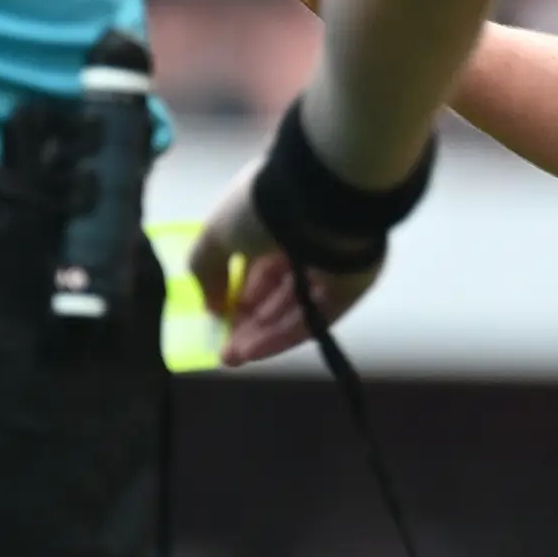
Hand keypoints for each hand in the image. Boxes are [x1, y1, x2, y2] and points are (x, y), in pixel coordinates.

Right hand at [184, 162, 379, 369]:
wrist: (320, 200)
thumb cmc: (264, 207)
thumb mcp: (216, 232)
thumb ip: (206, 268)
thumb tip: (212, 305)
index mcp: (277, 216)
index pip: (257, 262)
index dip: (235, 292)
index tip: (216, 316)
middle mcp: (305, 239)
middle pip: (275, 290)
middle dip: (247, 322)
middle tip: (225, 350)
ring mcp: (331, 263)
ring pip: (293, 307)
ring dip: (261, 334)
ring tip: (233, 356)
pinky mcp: (351, 284)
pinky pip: (315, 315)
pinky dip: (283, 334)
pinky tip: (255, 352)